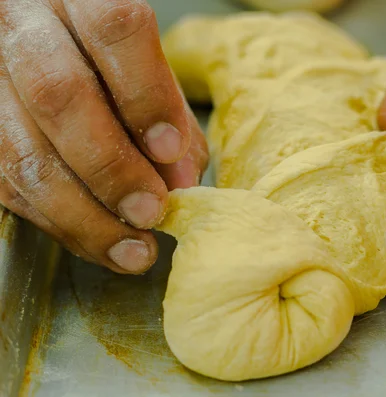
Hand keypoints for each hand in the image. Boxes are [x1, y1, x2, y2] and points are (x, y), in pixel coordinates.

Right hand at [0, 0, 208, 273]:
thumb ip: (170, 117)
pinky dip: (56, 220)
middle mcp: (22, 24)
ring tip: (131, 248)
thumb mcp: (148, 71)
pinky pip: (4, 182)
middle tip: (151, 211)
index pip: (113, 28)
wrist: (54, 45)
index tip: (171, 152)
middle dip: (111, 167)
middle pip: (59, 93)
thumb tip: (179, 183)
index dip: (146, 95)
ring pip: (21, 149)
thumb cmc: (113, 61)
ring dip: (82, 213)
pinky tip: (95, 239)